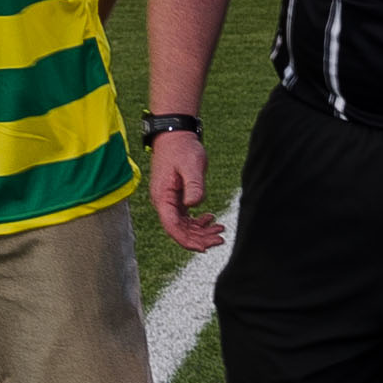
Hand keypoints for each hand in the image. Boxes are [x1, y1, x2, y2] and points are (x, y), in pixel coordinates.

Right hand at [146, 127, 222, 251]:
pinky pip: (185, 217)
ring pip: (183, 226)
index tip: (205, 247)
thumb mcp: (191, 164)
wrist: (175, 135)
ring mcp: (169, 201)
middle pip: (179, 230)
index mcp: (162, 198)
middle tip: (219, 238)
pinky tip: (211, 219)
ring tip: (220, 230)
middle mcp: (163, 203)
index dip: (188, 240)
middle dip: (198, 239)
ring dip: (200, 232)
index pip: (172, 227)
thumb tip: (194, 205)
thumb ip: (193, 185)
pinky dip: (198, 222)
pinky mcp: (176, 198)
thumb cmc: (182, 148)